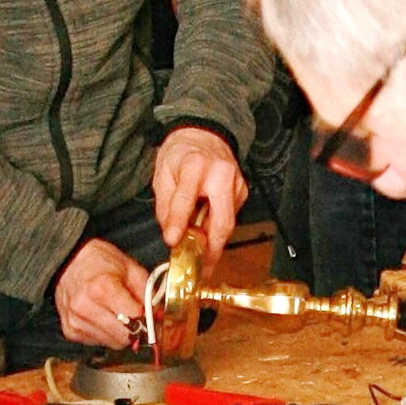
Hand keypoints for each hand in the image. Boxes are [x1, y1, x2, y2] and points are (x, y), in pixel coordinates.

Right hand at [54, 238, 149, 347]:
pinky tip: (102, 318)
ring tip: (115, 314)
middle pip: (125, 336)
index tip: (147, 314)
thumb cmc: (100, 262)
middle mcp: (85, 307)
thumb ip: (147, 293)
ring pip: (113, 343)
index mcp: (102, 289)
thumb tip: (159, 318)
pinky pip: (98, 343)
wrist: (68, 262)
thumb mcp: (130, 268)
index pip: (135, 318)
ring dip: (120, 333)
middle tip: (135, 317)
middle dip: (135, 329)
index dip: (146, 317)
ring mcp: (76, 321)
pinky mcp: (70, 331)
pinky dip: (105, 334)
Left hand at [153, 128, 247, 265]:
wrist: (204, 135)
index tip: (172, 243)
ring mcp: (236, 184)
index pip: (186, 199)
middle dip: (211, 250)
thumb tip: (173, 236)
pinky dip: (216, 229)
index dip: (179, 223)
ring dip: (212, 242)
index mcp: (195, 165)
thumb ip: (166, 207)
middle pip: (222, 221)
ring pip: (227, 223)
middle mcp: (222, 174)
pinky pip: (229, 217)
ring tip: (198, 255)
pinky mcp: (242, 192)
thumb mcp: (163, 175)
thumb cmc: (180, 155)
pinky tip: (205, 231)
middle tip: (200, 269)